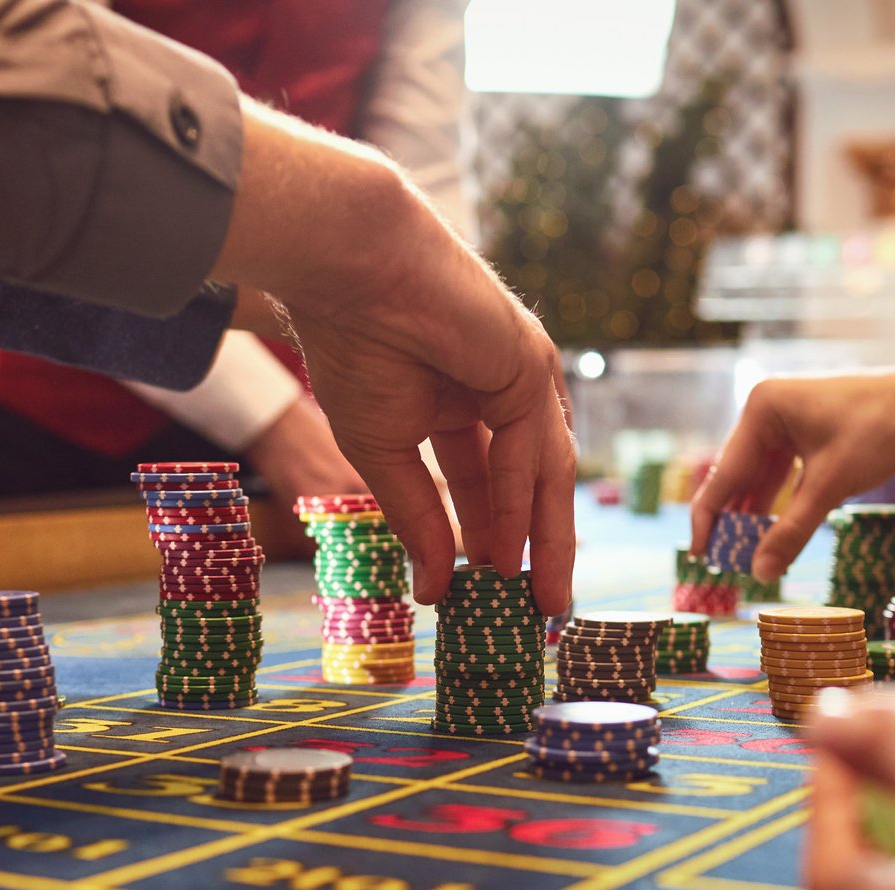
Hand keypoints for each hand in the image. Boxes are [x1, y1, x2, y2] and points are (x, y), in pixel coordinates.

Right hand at [212, 103, 575, 612]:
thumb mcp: (383, 453)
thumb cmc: (353, 347)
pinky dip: (519, 501)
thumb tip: (434, 590)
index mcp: (464, 404)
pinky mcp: (531, 364)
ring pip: (545, 473)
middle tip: (539, 612)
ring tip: (540, 599)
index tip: (489, 597)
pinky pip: (531, 448)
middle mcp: (502, 392)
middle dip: (536, 550)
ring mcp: (524, 376)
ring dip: (544, 540)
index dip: (489, 540)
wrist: (349, 271)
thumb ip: (417, 519)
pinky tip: (508, 547)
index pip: (488, 485)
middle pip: (531, 485)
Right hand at [690, 362, 894, 583]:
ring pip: (759, 477)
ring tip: (743, 555)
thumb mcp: (831, 486)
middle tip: (722, 564)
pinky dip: (778, 503)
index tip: (699, 558)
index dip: (709, 521)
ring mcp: (787, 420)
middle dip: (732, 520)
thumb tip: (760, 574)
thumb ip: (792, 531)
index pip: (723, 475)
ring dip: (754, 515)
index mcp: (761, 410)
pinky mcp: (807, 432)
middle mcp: (766, 410)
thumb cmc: (881, 431)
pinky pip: (782, 474)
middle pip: (736, 476)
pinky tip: (769, 532)